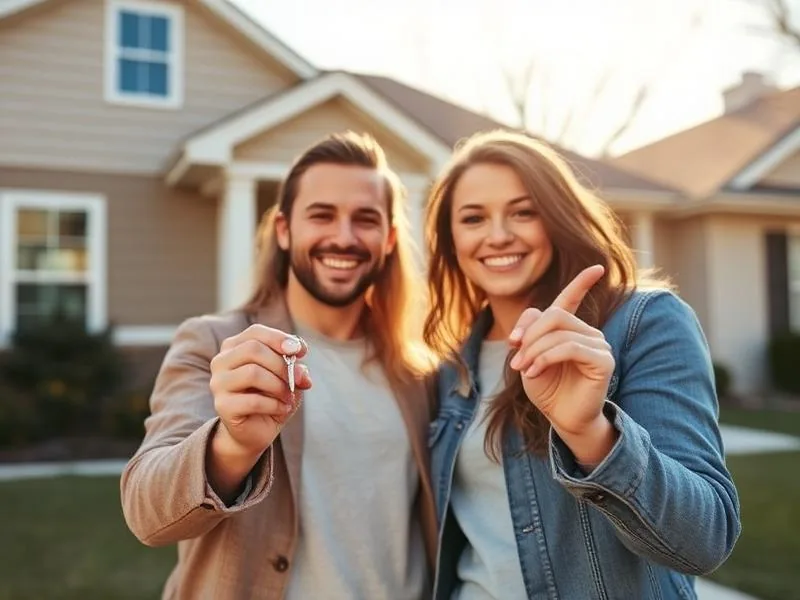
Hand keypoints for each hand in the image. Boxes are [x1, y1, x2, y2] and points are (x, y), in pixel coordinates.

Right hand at [209, 324, 311, 458]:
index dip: (280, 339)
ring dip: (279, 385)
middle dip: (282, 365)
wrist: (256, 430)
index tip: (301, 352)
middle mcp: (221, 361)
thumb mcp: (287, 376)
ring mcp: (218, 383)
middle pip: (253, 349)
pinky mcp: (222, 406)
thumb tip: (301, 369)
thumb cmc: (271, 396)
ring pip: (252, 372)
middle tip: (300, 381)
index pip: (255, 332)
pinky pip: (253, 401)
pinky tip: (282, 408)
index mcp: (234, 347)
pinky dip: (275, 404)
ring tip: (289, 397)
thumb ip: (294, 366)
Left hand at [508, 265, 614, 440]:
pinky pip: (570, 348)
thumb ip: (527, 333)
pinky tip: (535, 372)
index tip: (597, 267)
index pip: (574, 298)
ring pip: (559, 333)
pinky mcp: (603, 361)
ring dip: (534, 351)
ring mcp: (599, 345)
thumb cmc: (547, 387)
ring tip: (524, 370)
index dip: (582, 282)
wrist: (561, 418)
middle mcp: (588, 332)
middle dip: (529, 336)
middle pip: (554, 315)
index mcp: (570, 329)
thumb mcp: (528, 356)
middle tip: (515, 360)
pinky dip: (546, 358)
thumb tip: (524, 326)